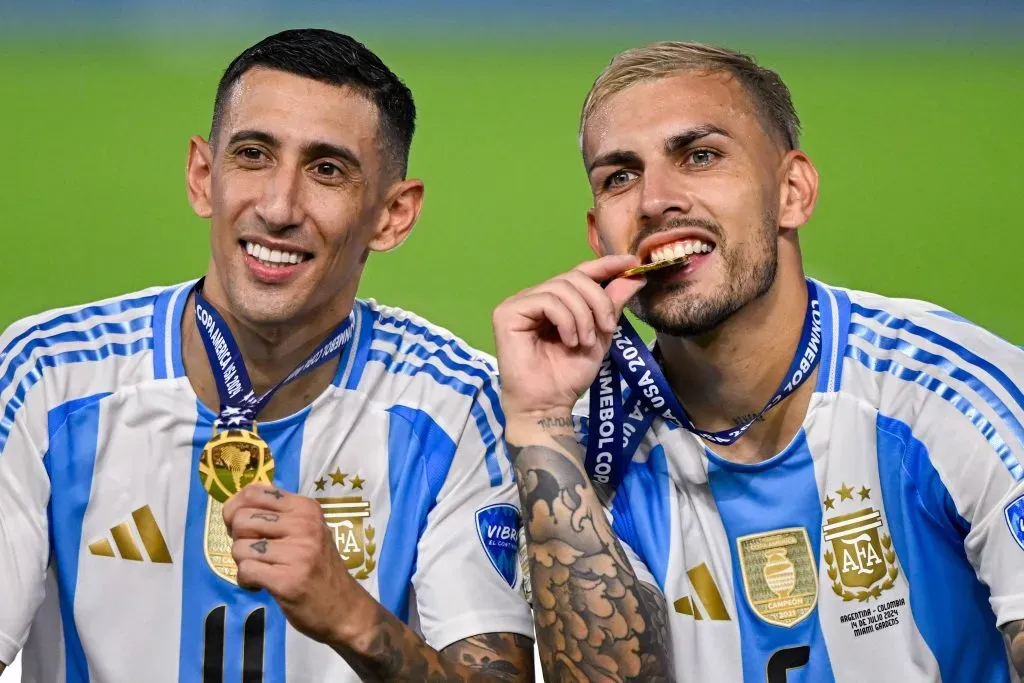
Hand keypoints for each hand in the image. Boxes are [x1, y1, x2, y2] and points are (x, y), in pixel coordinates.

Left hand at [223, 484, 353, 643]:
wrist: (344, 607)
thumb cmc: (319, 568)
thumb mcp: (307, 531)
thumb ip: (278, 516)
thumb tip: (234, 510)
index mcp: (305, 508)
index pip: (254, 492)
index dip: (235, 508)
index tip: (240, 527)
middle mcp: (304, 525)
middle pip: (241, 519)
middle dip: (238, 539)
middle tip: (253, 553)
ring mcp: (297, 553)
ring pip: (239, 547)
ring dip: (242, 563)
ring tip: (261, 570)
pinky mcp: (287, 580)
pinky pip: (245, 570)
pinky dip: (245, 581)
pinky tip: (260, 585)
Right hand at [492, 255, 644, 424]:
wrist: (547, 405)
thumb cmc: (568, 376)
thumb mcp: (600, 336)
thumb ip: (612, 306)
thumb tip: (634, 276)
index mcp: (556, 301)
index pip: (580, 272)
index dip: (606, 264)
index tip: (633, 262)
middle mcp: (535, 297)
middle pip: (574, 277)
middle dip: (598, 301)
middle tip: (607, 328)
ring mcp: (519, 303)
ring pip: (562, 288)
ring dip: (583, 316)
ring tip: (585, 342)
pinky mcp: (507, 312)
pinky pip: (546, 301)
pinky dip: (566, 320)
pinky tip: (569, 341)